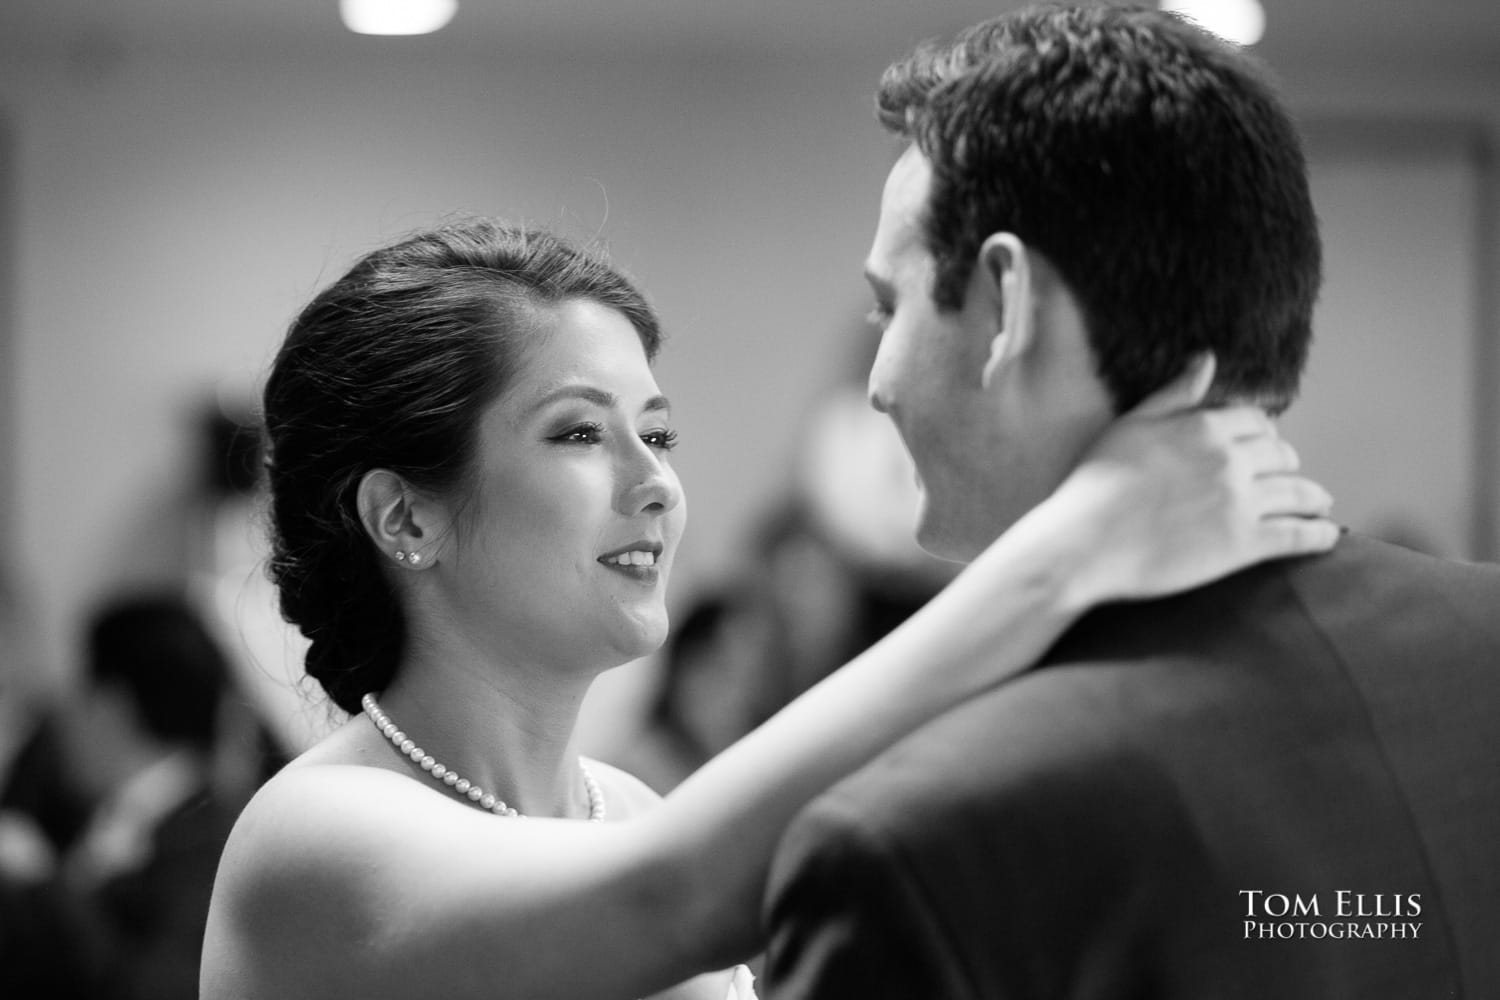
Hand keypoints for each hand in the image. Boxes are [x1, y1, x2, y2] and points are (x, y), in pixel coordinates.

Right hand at [1044, 354, 1336, 607]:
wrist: (1083, 543)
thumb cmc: (1095, 483)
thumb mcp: (1130, 425)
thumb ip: (1174, 394)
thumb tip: (1207, 358)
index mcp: (1204, 426)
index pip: (1254, 422)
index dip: (1263, 433)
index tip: (1265, 445)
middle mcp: (1231, 460)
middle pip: (1281, 455)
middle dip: (1287, 463)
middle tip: (1288, 475)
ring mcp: (1242, 502)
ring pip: (1299, 493)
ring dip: (1314, 497)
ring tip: (1320, 504)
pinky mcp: (1245, 544)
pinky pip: (1299, 535)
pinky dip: (1320, 535)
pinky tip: (1329, 536)